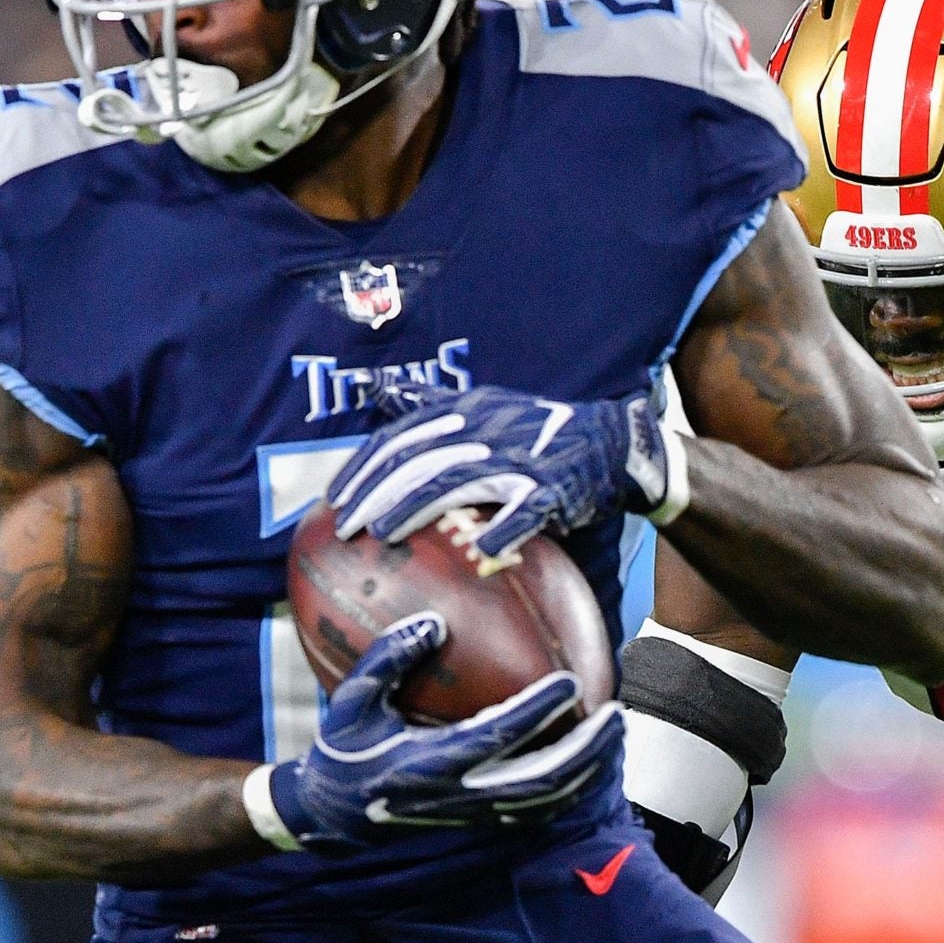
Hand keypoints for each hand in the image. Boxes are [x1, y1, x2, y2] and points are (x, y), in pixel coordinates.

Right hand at [266, 613, 623, 850]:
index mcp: (427, 764)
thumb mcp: (351, 703)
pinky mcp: (478, 821)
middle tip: (615, 714)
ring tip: (613, 732)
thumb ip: (386, 660)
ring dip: (585, 770)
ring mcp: (471, 814)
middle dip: (584, 752)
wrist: (331, 816)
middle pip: (539, 782)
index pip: (497, 737)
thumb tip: (434, 622)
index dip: (537, 711)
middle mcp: (457, 795)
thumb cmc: (343, 750)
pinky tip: (590, 758)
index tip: (571, 681)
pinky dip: (568, 786)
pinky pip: (534, 810)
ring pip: (544, 802)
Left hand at [327, 383, 680, 561]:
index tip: (335, 498)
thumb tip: (380, 388)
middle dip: (377, 492)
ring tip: (382, 533)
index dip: (365, 466)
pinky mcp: (553, 488)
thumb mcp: (482, 404)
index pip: (402, 436)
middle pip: (420, 460)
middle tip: (345, 526)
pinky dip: (503, 530)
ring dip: (415, 507)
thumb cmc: (536, 429)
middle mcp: (487, 429)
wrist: (608, 441)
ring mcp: (520, 459)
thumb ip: (429, 402)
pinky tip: (479, 554)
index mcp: (466, 409)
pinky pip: (524, 511)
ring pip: (458, 480)